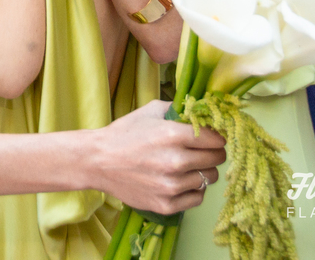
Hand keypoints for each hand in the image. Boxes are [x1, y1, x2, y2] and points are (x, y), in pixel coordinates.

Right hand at [91, 100, 225, 213]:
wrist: (97, 161)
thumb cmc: (124, 133)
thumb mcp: (151, 111)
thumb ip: (179, 109)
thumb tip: (203, 110)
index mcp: (173, 135)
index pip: (217, 139)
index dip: (216, 136)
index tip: (211, 137)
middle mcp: (176, 161)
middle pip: (217, 159)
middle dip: (212, 153)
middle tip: (200, 151)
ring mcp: (171, 186)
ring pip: (209, 179)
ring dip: (202, 171)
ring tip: (187, 166)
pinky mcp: (166, 205)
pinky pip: (197, 198)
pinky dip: (193, 190)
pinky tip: (181, 181)